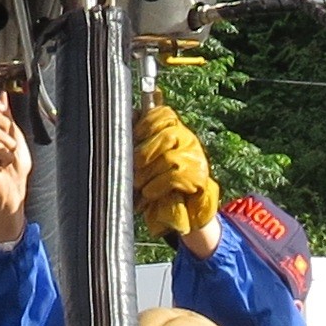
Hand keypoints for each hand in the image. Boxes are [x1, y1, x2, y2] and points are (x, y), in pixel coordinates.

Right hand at [0, 89, 31, 242]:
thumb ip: (6, 115)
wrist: (13, 188)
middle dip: (5, 125)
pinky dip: (5, 154)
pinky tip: (1, 163)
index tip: (2, 108)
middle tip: (8, 143)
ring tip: (5, 156)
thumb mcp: (14, 134)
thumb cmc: (14, 166)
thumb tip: (2, 95)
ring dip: (8, 144)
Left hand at [131, 102, 219, 247]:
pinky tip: (149, 193)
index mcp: (176, 131)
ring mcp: (195, 159)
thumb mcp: (149, 158)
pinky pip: (174, 177)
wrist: (185, 211)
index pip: (165, 114)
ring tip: (138, 184)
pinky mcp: (198, 178)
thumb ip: (140, 138)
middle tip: (133, 166)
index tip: (134, 136)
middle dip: (145, 152)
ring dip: (148, 174)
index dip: (147, 123)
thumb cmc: (159, 181)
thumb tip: (127, 117)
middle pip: (166, 136)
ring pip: (168, 158)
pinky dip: (157, 186)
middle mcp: (189, 141)